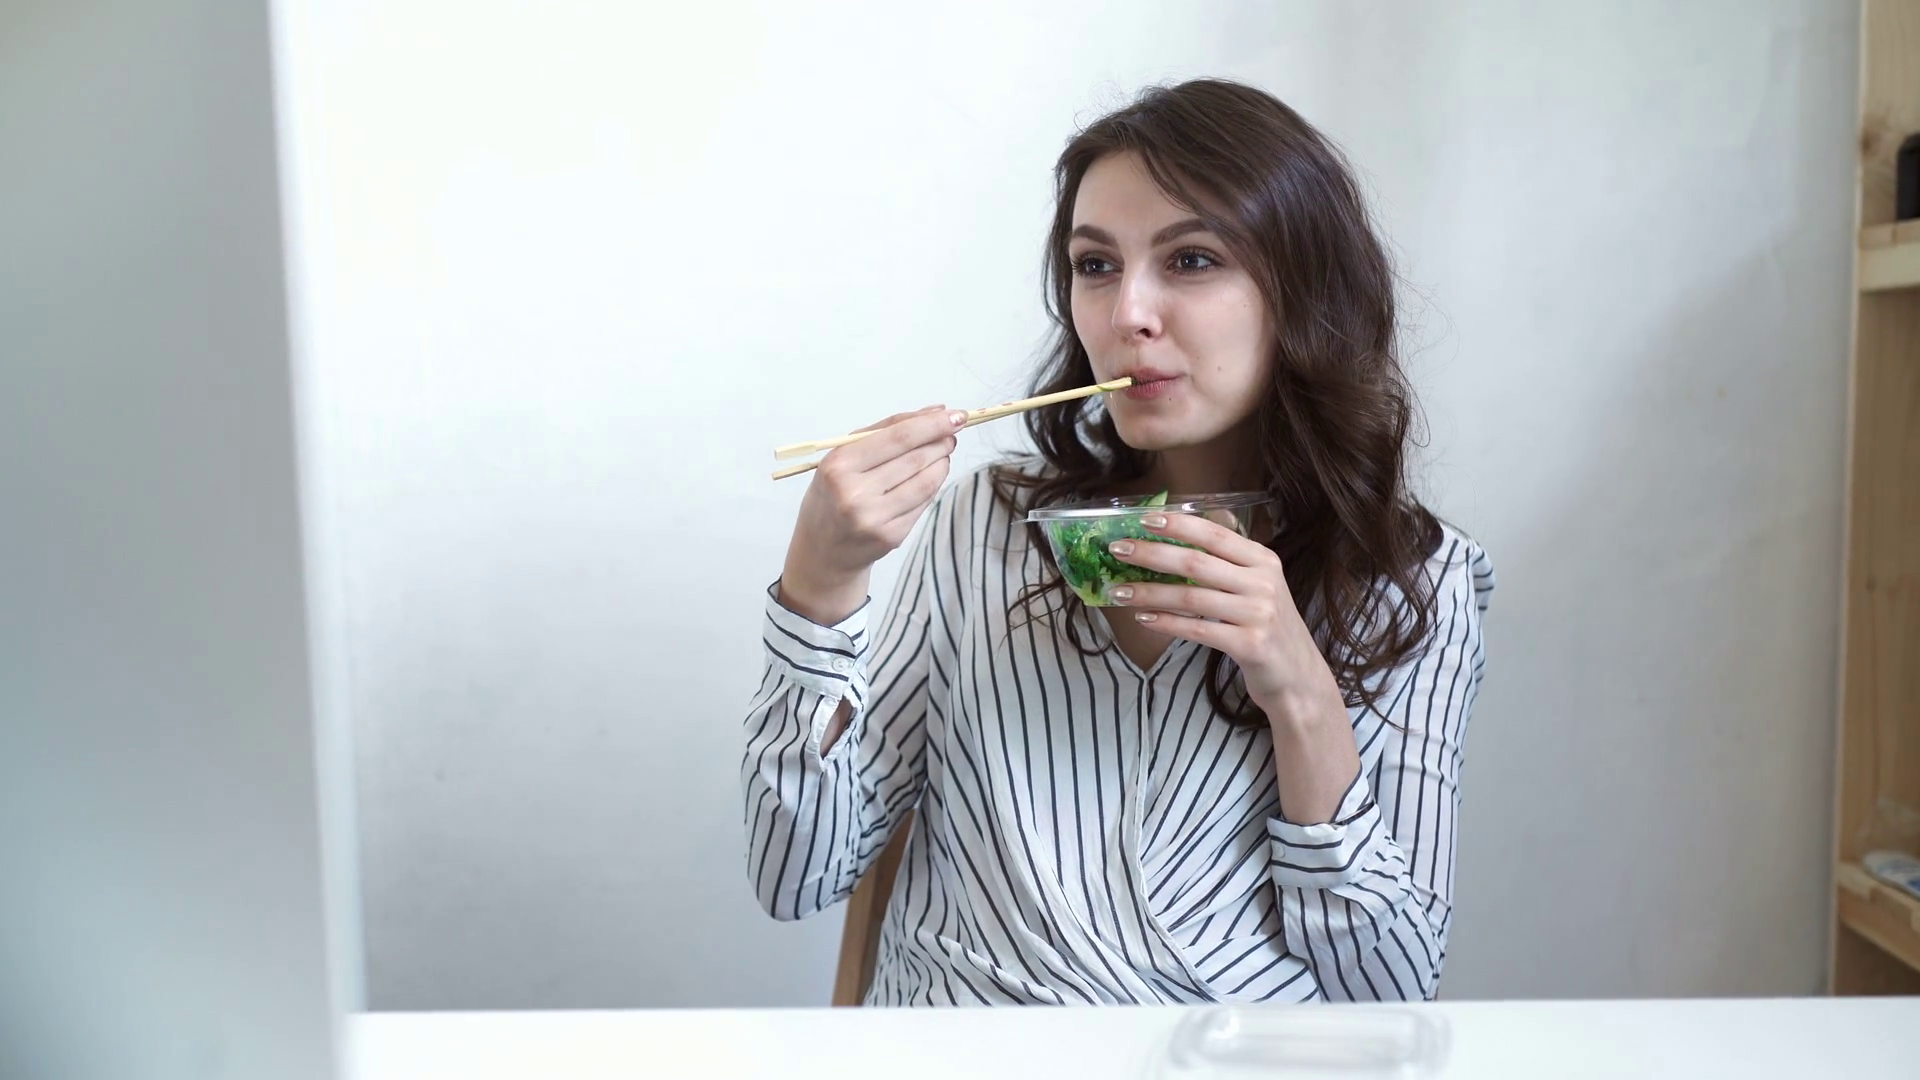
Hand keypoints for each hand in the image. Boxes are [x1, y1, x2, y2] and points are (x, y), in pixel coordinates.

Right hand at [778, 405, 963, 623]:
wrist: (822, 548)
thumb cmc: (834, 493)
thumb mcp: (844, 456)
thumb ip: (888, 430)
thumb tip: (937, 411)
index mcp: (839, 466)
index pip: (898, 438)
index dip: (932, 424)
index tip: (957, 415)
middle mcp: (855, 493)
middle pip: (916, 459)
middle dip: (941, 442)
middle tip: (951, 434)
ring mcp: (874, 518)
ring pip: (926, 482)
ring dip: (942, 463)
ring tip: (943, 453)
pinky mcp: (891, 537)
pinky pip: (923, 504)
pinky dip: (932, 486)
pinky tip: (929, 477)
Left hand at [1105, 512, 1343, 723]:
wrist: (1298, 676)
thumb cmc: (1268, 626)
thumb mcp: (1259, 585)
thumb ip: (1230, 559)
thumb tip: (1186, 528)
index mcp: (1263, 560)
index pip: (1215, 535)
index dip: (1179, 525)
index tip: (1145, 519)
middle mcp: (1263, 582)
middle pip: (1197, 563)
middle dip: (1152, 554)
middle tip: (1118, 551)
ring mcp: (1258, 614)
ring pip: (1191, 598)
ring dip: (1149, 593)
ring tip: (1118, 592)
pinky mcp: (1249, 644)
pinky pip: (1198, 630)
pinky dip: (1166, 623)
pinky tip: (1143, 618)